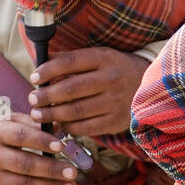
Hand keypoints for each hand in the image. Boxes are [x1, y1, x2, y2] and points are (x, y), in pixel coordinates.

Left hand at [29, 46, 149, 136]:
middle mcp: (111, 79)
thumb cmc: (117, 70)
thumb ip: (72, 59)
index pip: (70, 62)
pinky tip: (59, 124)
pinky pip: (86, 127)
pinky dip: (69, 127)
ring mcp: (116, 102)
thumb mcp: (100, 57)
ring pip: (76, 111)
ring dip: (52, 114)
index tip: (34, 77)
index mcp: (105, 58)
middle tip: (32, 99)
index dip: (48, 70)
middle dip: (46, 95)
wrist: (152, 88)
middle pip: (70, 89)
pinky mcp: (117, 121)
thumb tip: (42, 61)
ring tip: (38, 114)